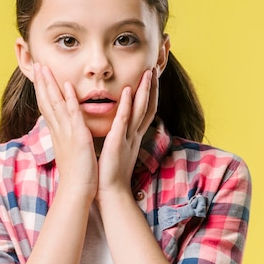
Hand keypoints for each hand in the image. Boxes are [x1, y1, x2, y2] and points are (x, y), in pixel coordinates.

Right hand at [33, 63, 97, 200]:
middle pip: (46, 101)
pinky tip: (66, 86)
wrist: (77, 191)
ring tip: (44, 68)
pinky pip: (73, 114)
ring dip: (50, 85)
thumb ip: (67, 138)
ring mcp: (67, 133)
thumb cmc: (77, 174)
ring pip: (55, 104)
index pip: (47, 106)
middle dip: (41, 82)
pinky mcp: (78, 137)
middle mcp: (59, 130)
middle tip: (36, 64)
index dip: (42, 90)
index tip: (39, 75)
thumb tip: (65, 132)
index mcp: (58, 133)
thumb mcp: (70, 150)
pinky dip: (69, 100)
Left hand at [96, 68, 157, 200]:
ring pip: (140, 110)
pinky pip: (124, 121)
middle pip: (147, 107)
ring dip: (144, 91)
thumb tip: (114, 131)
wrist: (109, 194)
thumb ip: (117, 139)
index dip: (148, 95)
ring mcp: (128, 138)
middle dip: (152, 88)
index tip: (150, 79)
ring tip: (148, 73)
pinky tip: (128, 91)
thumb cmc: (109, 175)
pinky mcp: (118, 142)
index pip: (144, 112)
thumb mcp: (116, 152)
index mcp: (132, 138)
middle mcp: (134, 136)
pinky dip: (127, 105)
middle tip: (154, 69)